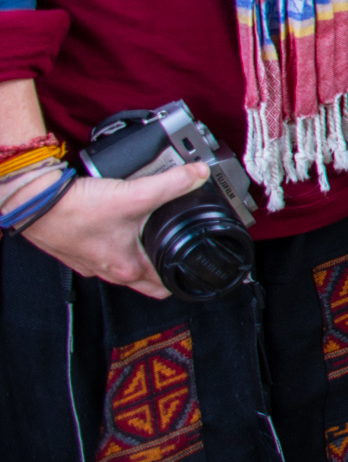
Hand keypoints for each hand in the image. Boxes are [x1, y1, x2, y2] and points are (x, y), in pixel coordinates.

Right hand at [19, 162, 209, 298]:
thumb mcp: (134, 195)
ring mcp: (92, 261)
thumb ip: (171, 184)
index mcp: (127, 268)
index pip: (165, 287)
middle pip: (146, 280)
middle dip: (165, 270)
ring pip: (124, 265)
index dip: (185, 277)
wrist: (34, 205)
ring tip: (154, 236)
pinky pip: (105, 252)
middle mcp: (109, 270)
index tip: (198, 266)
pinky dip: (117, 243)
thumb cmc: (75, 211)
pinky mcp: (78, 249)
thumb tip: (199, 174)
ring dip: (141, 255)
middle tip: (180, 254)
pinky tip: (122, 224)